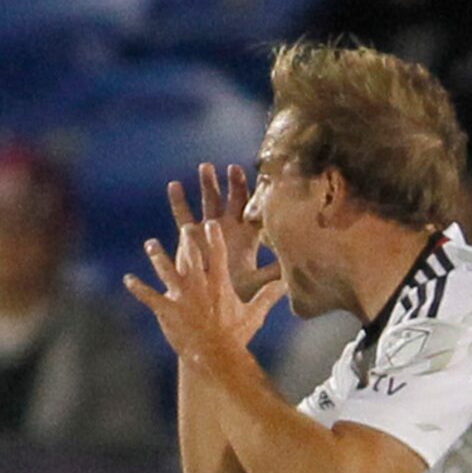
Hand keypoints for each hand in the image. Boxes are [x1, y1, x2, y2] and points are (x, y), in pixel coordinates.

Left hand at [123, 217, 284, 360]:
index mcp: (219, 284)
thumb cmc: (235, 336)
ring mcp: (180, 296)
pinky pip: (149, 296)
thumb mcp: (253, 315)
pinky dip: (138, 288)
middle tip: (184, 227)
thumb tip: (285, 284)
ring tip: (151, 244)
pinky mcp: (166, 309)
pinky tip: (128, 280)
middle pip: (191, 255)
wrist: (215, 356)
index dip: (213, 238)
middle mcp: (198, 285)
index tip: (210, 225)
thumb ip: (267, 296)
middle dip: (187, 239)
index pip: (217, 255)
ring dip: (157, 256)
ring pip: (165, 270)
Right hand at [167, 162, 278, 301]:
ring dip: (208, 185)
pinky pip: (183, 216)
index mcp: (248, 238)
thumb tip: (297, 267)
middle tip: (234, 168)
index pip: (254, 213)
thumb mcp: (258, 283)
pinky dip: (178, 201)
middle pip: (232, 201)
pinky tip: (174, 186)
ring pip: (209, 203)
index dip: (258, 200)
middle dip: (233, 185)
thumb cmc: (239, 294)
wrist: (214, 304)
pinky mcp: (190, 236)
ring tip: (206, 167)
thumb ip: (274, 274)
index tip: (261, 184)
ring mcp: (209, 230)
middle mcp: (230, 229)